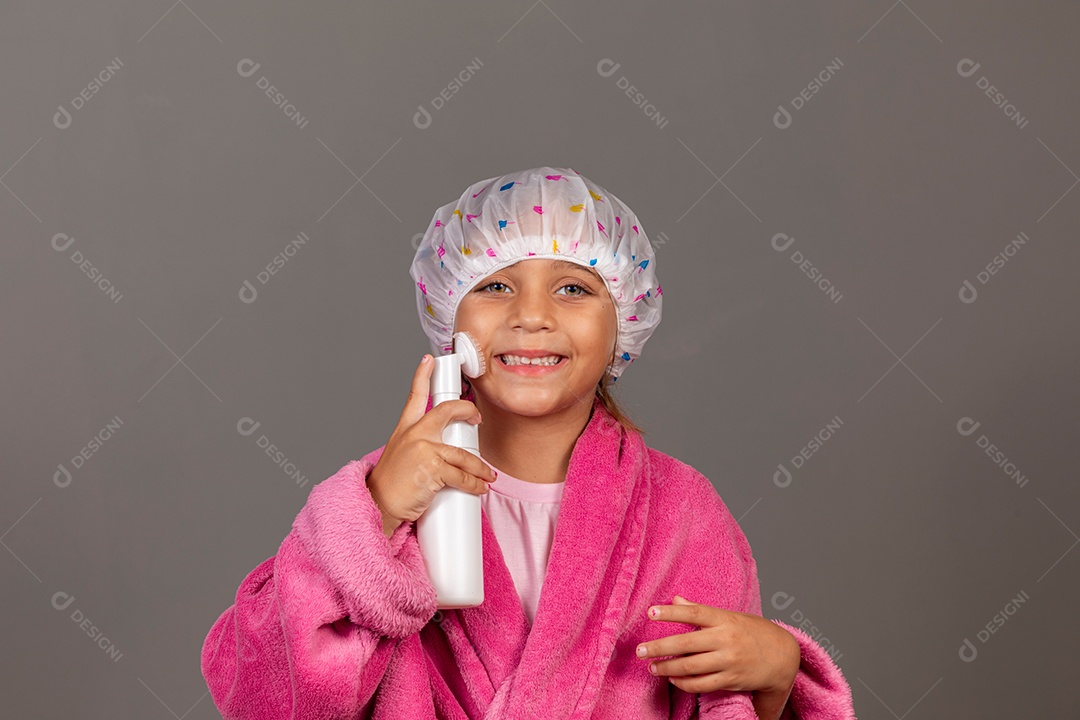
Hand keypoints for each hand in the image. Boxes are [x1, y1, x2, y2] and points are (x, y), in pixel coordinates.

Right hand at [367, 355, 497, 528]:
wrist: (378, 505)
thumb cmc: (391, 485)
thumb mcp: (400, 455)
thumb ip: (419, 446)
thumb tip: (446, 452)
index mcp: (405, 429)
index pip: (414, 396)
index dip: (423, 375)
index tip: (429, 360)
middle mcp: (414, 434)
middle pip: (448, 411)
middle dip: (468, 411)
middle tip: (478, 417)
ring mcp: (424, 449)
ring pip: (463, 454)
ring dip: (480, 467)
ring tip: (487, 476)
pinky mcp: (433, 468)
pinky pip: (462, 475)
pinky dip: (475, 484)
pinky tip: (480, 488)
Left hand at [636, 596, 798, 701]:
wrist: (784, 657)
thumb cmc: (753, 632)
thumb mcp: (730, 616)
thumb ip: (701, 611)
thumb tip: (675, 599)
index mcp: (725, 619)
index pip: (694, 612)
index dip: (671, 612)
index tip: (650, 612)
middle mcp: (726, 639)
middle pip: (686, 643)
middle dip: (659, 648)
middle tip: (640, 650)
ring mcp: (729, 661)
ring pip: (691, 667)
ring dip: (667, 668)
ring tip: (652, 667)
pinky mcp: (731, 680)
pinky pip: (702, 684)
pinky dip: (684, 683)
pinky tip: (672, 679)